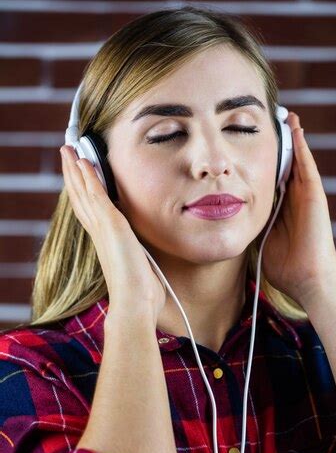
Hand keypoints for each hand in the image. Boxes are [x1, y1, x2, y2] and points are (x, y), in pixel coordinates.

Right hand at [60, 145, 166, 322]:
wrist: (137, 302)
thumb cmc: (142, 292)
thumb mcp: (142, 267)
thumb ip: (142, 256)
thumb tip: (152, 258)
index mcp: (105, 241)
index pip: (89, 210)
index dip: (82, 191)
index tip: (78, 174)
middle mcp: (99, 233)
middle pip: (80, 197)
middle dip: (73, 174)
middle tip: (66, 154)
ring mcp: (103, 228)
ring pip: (84, 192)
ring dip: (76, 169)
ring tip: (68, 150)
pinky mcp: (111, 225)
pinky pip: (96, 195)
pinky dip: (89, 178)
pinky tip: (85, 162)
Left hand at [260, 112, 335, 309]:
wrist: (306, 278)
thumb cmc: (284, 267)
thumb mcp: (259, 239)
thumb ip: (248, 226)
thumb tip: (227, 221)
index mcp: (282, 208)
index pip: (271, 178)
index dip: (261, 162)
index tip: (251, 145)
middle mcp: (295, 198)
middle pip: (284, 164)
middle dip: (277, 144)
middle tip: (269, 120)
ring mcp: (306, 195)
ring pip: (297, 160)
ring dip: (291, 138)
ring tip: (285, 116)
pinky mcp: (314, 195)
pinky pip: (306, 165)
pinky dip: (301, 147)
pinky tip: (295, 129)